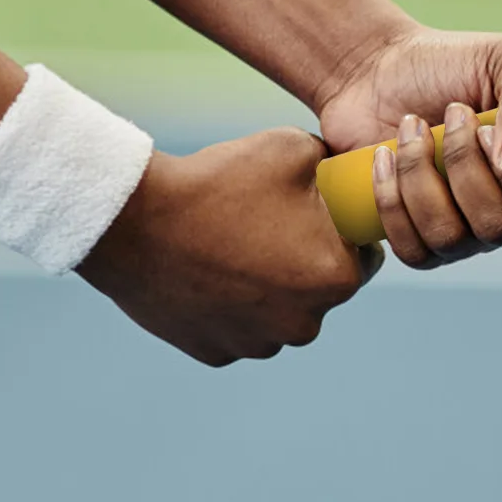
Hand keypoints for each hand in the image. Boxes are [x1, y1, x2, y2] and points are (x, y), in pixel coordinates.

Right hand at [77, 131, 379, 365]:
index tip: (315, 215)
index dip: (342, 232)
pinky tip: (207, 271)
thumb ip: (333, 167)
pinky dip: (229, 305)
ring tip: (232, 245)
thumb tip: (344, 175)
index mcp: (336, 277)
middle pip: (322, 288)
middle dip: (305, 260)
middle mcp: (305, 323)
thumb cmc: (219, 180)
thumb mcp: (294, 148)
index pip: (366, 256)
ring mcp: (258, 344)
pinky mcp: (216, 352)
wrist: (135, 220)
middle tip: (268, 225)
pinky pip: (238, 327)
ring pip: (280, 312)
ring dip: (268, 287)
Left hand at [316, 26, 501, 268]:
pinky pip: (412, 249)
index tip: (487, 131)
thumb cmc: (453, 62)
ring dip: (421, 175)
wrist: (381, 67)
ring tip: (411, 126)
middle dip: (464, 165)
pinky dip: (393, 200)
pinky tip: (386, 155)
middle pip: (501, 227)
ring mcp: (465, 232)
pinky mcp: (417, 238)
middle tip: (451, 112)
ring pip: (450, 238)